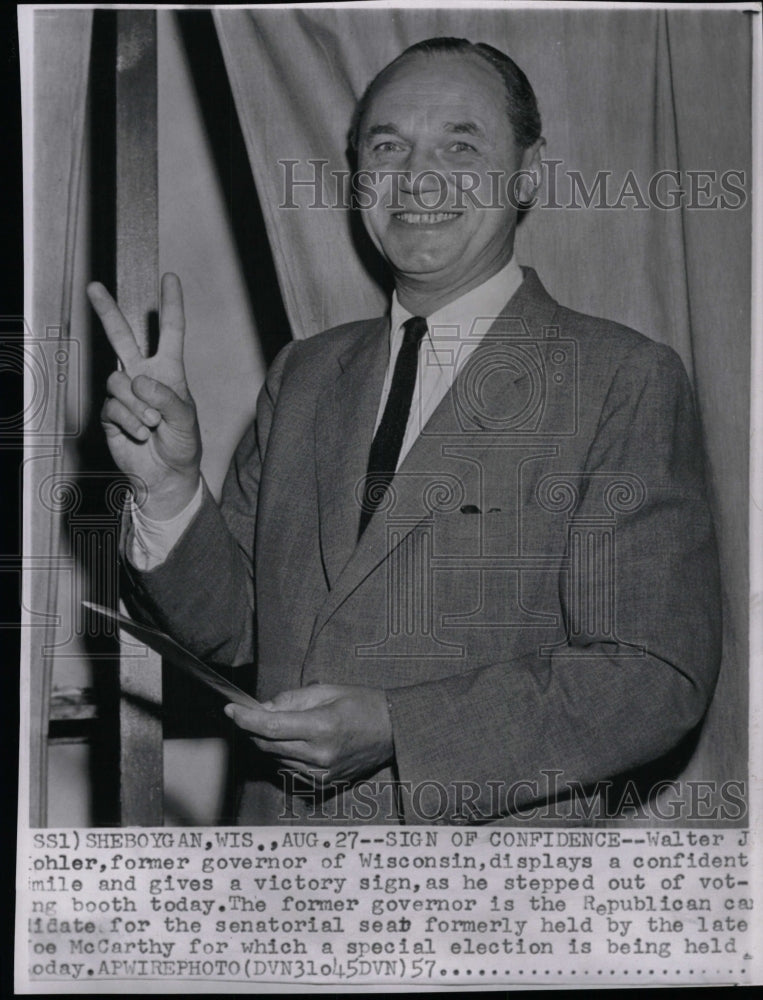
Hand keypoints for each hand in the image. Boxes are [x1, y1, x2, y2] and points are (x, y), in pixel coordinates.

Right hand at [88, 272, 201, 518]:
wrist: (166, 476)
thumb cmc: (183, 445)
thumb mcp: (185, 421)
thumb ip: (167, 398)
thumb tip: (138, 380)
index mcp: (169, 371)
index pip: (171, 333)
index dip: (171, 305)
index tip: (171, 278)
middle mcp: (144, 376)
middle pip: (123, 338)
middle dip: (107, 312)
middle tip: (94, 288)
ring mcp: (125, 394)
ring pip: (118, 383)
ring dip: (137, 407)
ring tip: (152, 425)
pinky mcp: (111, 414)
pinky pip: (114, 409)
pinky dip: (129, 423)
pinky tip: (140, 435)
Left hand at [225, 684, 393, 785]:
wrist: (394, 731)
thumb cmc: (363, 705)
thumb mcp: (328, 691)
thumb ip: (292, 700)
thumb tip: (263, 708)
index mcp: (322, 728)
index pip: (270, 727)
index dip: (245, 718)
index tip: (231, 709)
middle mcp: (320, 756)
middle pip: (267, 745)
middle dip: (252, 729)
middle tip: (248, 713)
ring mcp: (322, 774)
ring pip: (275, 759)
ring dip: (267, 742)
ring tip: (277, 725)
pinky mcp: (323, 784)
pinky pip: (289, 770)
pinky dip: (282, 754)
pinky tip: (292, 741)